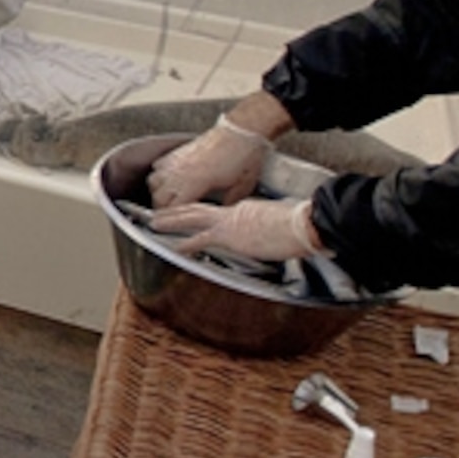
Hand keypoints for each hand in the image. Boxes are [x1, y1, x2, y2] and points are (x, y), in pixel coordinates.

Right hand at [148, 115, 269, 208]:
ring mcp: (177, 161)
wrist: (241, 131)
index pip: (174, 208)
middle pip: (158, 198)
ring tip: (166, 198)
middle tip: (170, 216)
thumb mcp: (242, 186)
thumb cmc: (243, 156)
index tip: (175, 226)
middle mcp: (181, 172)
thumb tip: (223, 211)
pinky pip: (157, 167)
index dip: (174, 220)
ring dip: (158, 193)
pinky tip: (167, 178)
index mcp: (196, 184)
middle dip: (162, 209)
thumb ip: (229, 202)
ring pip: (153, 183)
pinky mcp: (178, 152)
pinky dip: (159, 175)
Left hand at [148, 193, 320, 267]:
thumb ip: (274, 229)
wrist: (302, 223)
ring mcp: (229, 222)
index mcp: (248, 208)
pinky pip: (200, 239)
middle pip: (199, 208)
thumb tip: (281, 239)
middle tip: (162, 211)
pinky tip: (175, 248)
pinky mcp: (229, 235)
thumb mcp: (284, 224)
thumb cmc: (300, 225)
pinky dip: (186, 244)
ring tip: (156, 223)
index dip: (208, 215)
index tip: (199, 218)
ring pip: (192, 217)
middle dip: (179, 210)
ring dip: (172, 220)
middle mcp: (234, 211)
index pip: (222, 212)